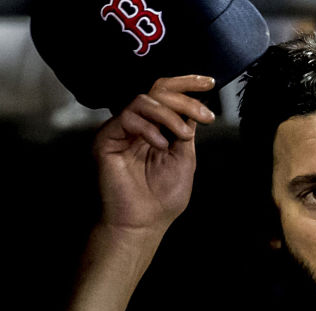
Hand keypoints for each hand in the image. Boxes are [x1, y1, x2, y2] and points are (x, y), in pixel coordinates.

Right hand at [92, 75, 216, 234]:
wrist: (144, 223)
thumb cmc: (163, 198)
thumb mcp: (184, 158)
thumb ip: (185, 130)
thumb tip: (192, 106)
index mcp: (155, 128)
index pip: (167, 95)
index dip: (187, 84)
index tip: (209, 82)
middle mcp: (137, 125)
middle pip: (157, 90)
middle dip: (184, 96)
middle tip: (204, 114)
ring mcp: (121, 130)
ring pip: (145, 100)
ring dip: (170, 114)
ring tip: (183, 135)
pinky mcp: (106, 139)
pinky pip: (128, 117)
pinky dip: (150, 128)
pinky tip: (162, 145)